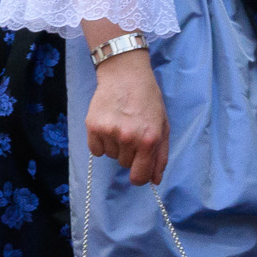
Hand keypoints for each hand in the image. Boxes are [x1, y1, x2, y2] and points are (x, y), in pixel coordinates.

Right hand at [83, 46, 168, 186]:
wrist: (125, 75)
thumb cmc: (148, 99)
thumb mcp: (162, 126)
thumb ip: (160, 156)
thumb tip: (154, 181)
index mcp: (149, 140)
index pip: (139, 176)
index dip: (138, 176)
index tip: (137, 171)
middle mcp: (128, 138)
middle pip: (124, 164)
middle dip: (129, 153)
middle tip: (131, 131)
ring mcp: (109, 132)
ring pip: (110, 155)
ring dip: (115, 145)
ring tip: (120, 123)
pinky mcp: (93, 126)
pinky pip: (96, 150)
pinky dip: (100, 142)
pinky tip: (107, 125)